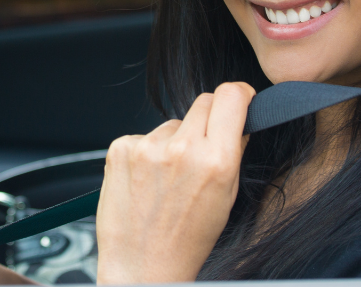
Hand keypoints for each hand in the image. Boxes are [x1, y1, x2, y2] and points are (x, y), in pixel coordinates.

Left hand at [95, 82, 254, 283]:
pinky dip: (147, 152)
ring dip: (174, 141)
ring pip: (172, 123)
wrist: (142, 267)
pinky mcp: (121, 149)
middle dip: (208, 119)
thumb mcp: (227, 197)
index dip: (239, 94)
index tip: (239, 100)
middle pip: (203, 101)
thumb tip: (237, 119)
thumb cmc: (187, 239)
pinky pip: (143, 136)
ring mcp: (147, 148)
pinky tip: (147, 181)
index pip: (231, 96)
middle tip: (202, 148)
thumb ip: (233, 152)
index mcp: (216, 161)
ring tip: (168, 179)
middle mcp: (182, 149)